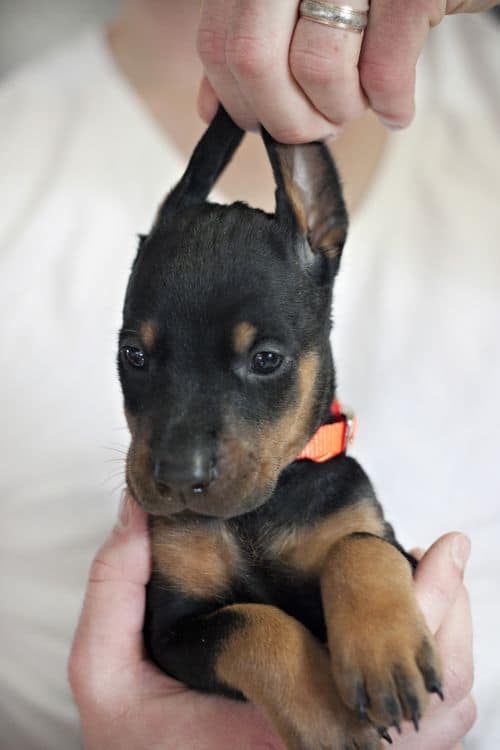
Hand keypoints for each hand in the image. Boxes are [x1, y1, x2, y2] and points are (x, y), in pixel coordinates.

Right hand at [69, 493, 474, 749]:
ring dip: (451, 645)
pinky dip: (442, 684)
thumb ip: (118, 588)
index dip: (413, 605)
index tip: (430, 547)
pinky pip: (433, 740)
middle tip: (444, 552)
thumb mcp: (106, 671)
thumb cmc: (135, 746)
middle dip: (444, 613)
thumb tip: (140, 506)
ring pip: (444, 718)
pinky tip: (420, 633)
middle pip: (432, 693)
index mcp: (275, 725)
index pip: (368, 665)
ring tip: (443, 580)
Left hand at [197, 0, 498, 140]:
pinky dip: (390, 105)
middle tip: (315, 128)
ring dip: (340, 108)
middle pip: (254, 62)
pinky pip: (383, 72)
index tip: (263, 123)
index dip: (236, 101)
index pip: (218, 44)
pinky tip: (395, 112)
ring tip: (358, 102)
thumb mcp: (296, 10)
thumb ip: (252, 48)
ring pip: (317, 69)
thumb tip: (211, 109)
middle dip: (285, 119)